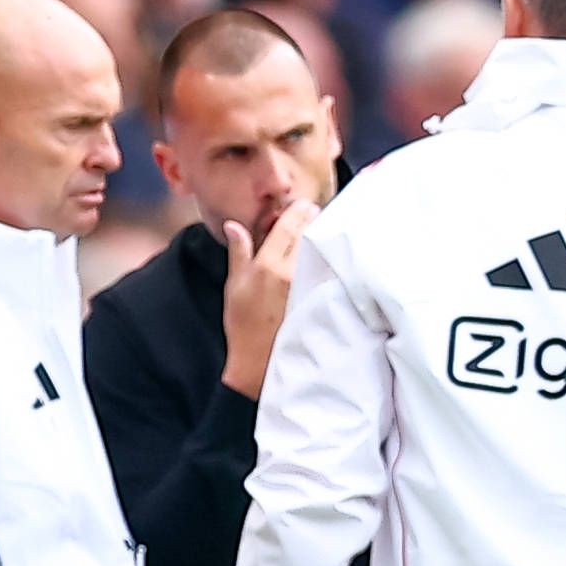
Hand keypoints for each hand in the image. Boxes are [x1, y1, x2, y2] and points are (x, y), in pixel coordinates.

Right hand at [219, 200, 316, 397]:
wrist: (258, 362)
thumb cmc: (243, 325)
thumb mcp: (235, 286)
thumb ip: (239, 253)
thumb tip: (234, 225)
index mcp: (268, 266)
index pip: (288, 229)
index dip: (298, 213)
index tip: (306, 204)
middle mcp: (291, 274)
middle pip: (308, 237)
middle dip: (314, 221)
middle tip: (319, 210)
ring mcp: (307, 288)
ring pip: (319, 254)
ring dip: (322, 239)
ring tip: (326, 228)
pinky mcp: (318, 302)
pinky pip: (325, 273)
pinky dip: (327, 260)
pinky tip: (330, 256)